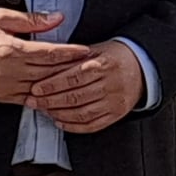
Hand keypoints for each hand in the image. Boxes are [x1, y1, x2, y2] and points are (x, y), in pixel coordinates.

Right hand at [0, 7, 87, 104]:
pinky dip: (44, 99)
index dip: (71, 52)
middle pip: (51, 71)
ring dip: (61, 85)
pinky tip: (56, 96)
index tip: (87, 50)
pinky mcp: (1, 97)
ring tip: (78, 80)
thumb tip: (56, 18)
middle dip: (72, 68)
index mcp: (12, 49)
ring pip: (43, 89)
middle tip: (90, 65)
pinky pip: (29, 100)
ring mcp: (7, 87)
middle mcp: (12, 71)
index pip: (50, 52)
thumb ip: (30, 20)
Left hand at [27, 40, 146, 135]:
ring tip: (44, 111)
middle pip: (75, 97)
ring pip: (82, 113)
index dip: (52, 85)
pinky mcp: (116, 114)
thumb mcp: (95, 50)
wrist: (142, 67)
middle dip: (50, 101)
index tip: (35, 89)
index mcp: (102, 65)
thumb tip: (44, 64)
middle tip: (33, 102)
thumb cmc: (113, 57)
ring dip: (59, 114)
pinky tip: (60, 122)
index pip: (73, 77)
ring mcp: (114, 101)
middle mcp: (109, 84)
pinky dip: (73, 126)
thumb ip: (72, 57)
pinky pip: (92, 125)